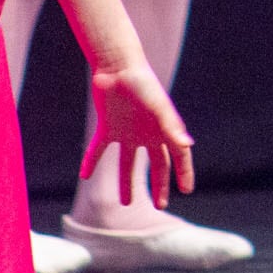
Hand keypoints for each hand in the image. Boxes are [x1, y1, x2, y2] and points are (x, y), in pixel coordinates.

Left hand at [90, 64, 196, 206]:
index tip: (187, 190)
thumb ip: (172, 127)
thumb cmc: (142, 84)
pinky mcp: (107, 128)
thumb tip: (187, 146)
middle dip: (158, 186)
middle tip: (160, 205)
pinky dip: (91, 161)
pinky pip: (98, 150)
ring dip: (127, 183)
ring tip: (126, 203)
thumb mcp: (158, 107)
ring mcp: (127, 132)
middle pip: (156, 165)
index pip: (178, 156)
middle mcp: (147, 134)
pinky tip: (84, 175)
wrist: (116, 67)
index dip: (184, 173)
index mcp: (163, 129)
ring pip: (128, 163)